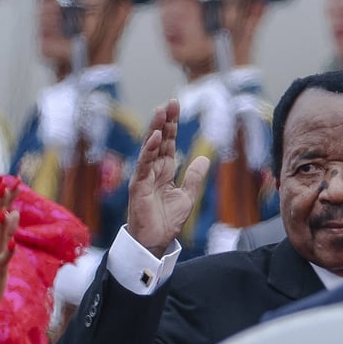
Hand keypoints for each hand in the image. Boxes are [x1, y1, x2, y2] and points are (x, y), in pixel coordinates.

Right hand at [0, 183, 20, 316]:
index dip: (5, 198)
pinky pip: (1, 260)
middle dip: (2, 202)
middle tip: (9, 185)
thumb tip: (14, 211)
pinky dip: (7, 252)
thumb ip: (5, 230)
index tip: (13, 181)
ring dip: (3, 225)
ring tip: (8, 210)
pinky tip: (13, 243)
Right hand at [128, 100, 209, 256]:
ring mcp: (144, 177)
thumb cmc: (166, 220)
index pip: (168, 143)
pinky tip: (155, 137)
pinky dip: (148, 151)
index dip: (171, 126)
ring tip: (160, 111)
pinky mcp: (138, 186)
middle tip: (170, 102)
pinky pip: (143, 165)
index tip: (175, 107)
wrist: (155, 241)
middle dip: (164, 121)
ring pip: (149, 148)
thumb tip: (204, 158)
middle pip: (158, 140)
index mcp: (164, 170)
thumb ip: (194, 177)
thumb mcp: (187, 195)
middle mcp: (152, 170)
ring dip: (154, 129)